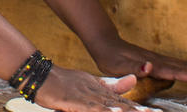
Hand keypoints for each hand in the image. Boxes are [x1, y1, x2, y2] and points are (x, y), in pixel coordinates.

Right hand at [31, 65, 146, 111]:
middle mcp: (99, 96)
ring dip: (127, 111)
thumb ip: (113, 85)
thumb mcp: (93, 84)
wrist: (45, 77)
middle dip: (140, 111)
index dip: (141, 109)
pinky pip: (93, 109)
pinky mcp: (76, 103)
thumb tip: (133, 79)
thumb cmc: (68, 83)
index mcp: (104, 93)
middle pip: (123, 106)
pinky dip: (104, 110)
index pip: (126, 104)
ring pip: (112, 107)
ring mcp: (89, 98)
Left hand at [85, 36, 186, 85]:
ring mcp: (160, 60)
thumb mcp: (118, 65)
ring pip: (185, 65)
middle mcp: (159, 61)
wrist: (106, 44)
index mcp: (152, 65)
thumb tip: (149, 68)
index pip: (175, 72)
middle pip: (186, 67)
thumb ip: (133, 68)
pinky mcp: (159, 60)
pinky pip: (180, 64)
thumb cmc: (111, 58)